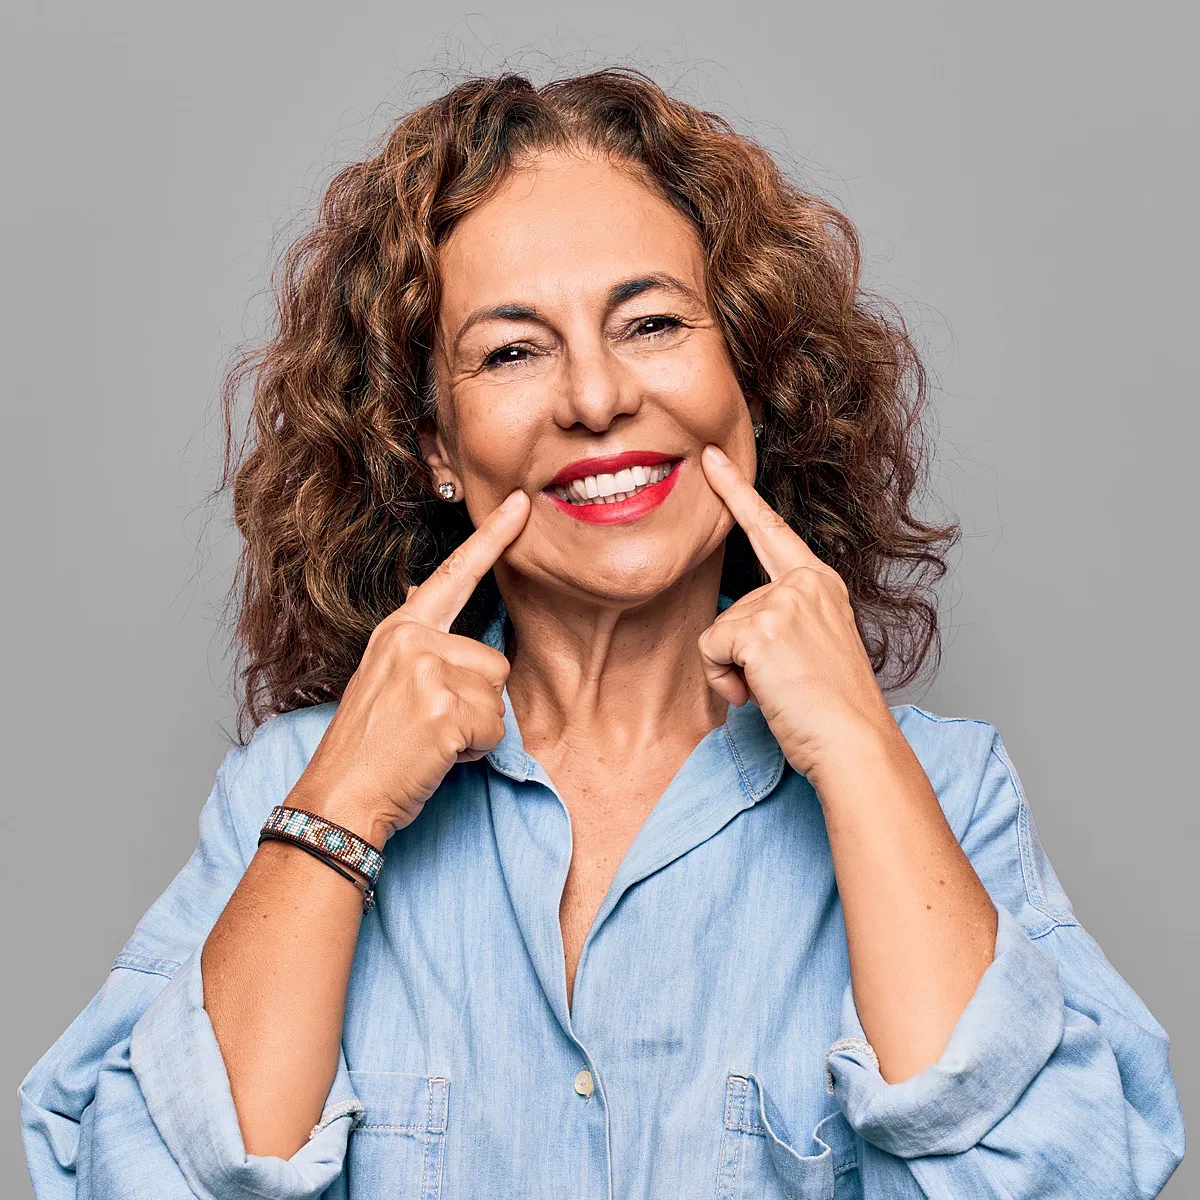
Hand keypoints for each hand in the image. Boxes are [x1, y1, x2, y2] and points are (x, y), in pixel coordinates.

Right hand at [288, 488, 530, 846]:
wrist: (340, 797)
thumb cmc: (369, 747)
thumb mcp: (381, 675)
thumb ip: (414, 638)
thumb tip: (426, 587)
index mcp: (398, 630)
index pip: (453, 576)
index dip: (492, 540)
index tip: (523, 505)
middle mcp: (412, 641)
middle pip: (494, 661)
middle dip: (478, 703)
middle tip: (431, 728)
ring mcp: (428, 672)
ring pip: (498, 697)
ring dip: (477, 729)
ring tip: (431, 742)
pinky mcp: (445, 708)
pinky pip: (494, 729)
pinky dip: (475, 752)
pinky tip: (437, 756)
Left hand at [698, 443, 895, 781]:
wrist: (854, 744)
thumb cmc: (832, 710)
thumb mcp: (813, 649)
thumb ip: (782, 623)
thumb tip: (736, 638)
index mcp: (820, 584)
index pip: (770, 529)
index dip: (737, 492)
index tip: (712, 458)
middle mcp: (804, 583)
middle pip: (730, 608)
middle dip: (740, 654)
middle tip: (783, 684)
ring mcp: (784, 601)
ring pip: (717, 631)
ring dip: (733, 671)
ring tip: (777, 691)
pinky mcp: (761, 627)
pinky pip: (711, 649)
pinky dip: (724, 680)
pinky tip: (760, 694)